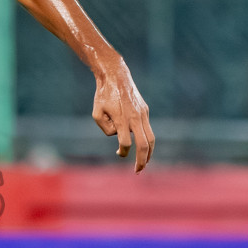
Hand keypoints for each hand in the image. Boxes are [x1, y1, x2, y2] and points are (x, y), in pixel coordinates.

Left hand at [92, 57, 154, 171]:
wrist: (115, 76)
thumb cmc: (102, 94)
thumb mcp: (96, 112)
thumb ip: (105, 128)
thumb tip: (117, 135)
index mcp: (121, 119)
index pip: (125, 143)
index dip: (122, 152)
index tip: (118, 153)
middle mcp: (135, 117)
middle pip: (144, 145)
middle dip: (142, 160)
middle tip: (137, 171)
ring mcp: (143, 114)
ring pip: (151, 138)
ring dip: (149, 153)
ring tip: (145, 163)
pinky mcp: (145, 110)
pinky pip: (148, 129)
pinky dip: (147, 140)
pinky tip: (144, 147)